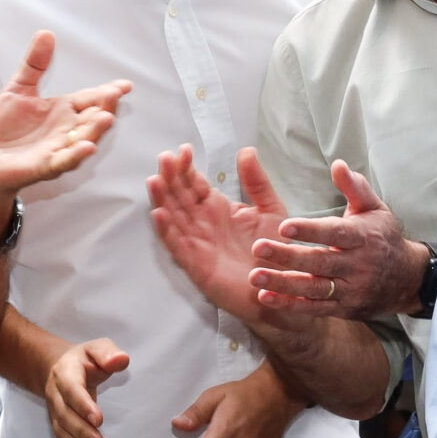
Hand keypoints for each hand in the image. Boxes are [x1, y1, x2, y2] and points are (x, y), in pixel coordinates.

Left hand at [0, 29, 129, 195]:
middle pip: (93, 119)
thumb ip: (34, 64)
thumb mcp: (19, 89)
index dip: (108, 92)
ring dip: (96, 130)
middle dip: (106, 108)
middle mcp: (67, 130)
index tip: (125, 85)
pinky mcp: (44, 166)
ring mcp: (58, 149)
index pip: (91, 98)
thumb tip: (46, 34)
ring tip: (107, 117)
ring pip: (84, 140)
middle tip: (114, 95)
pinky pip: (63, 161)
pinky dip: (75, 155)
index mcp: (64, 110)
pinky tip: (86, 148)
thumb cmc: (7, 128)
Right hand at [44, 339, 128, 437]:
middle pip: (65, 416)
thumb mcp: (96, 348)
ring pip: (62, 432)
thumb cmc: (85, 359)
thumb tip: (121, 360)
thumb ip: (108, 353)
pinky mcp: (59, 425)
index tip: (99, 419)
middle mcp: (56, 395)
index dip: (83, 405)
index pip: (72, 390)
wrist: (57, 367)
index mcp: (65, 373)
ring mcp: (55, 412)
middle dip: (82, 432)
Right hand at [146, 143, 279, 324]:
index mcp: (218, 208)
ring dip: (162, 199)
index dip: (186, 167)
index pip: (194, 183)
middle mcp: (203, 223)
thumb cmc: (275, 251)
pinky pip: (176, 245)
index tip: (184, 150)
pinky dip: (166, 230)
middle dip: (170, 177)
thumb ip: (257, 182)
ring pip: (173, 217)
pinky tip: (158, 214)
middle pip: (179, 196)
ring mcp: (196, 243)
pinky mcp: (195, 264)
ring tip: (155, 180)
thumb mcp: (271, 209)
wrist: (281, 287)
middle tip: (165, 158)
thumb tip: (246, 150)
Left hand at [248, 160, 427, 318]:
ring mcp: (351, 290)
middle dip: (288, 256)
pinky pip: (315, 308)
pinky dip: (290, 304)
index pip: (335, 233)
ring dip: (283, 283)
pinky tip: (265, 297)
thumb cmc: (383, 237)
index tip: (284, 226)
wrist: (407, 280)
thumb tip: (338, 165)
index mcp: (363, 237)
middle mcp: (358, 265)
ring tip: (254, 276)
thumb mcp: (374, 209)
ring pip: (314, 288)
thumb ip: (354, 187)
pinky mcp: (344, 308)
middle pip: (320, 262)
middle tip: (258, 248)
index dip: (311, 231)